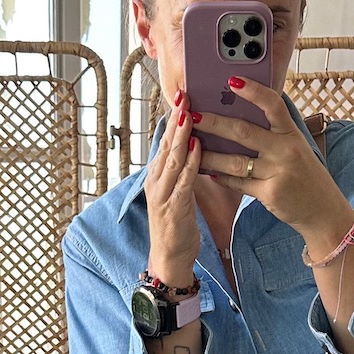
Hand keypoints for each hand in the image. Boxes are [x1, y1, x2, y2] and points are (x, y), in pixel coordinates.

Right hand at [145, 90, 201, 285]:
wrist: (170, 258)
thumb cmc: (178, 224)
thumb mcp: (179, 191)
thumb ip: (184, 169)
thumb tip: (194, 143)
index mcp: (158, 176)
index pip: (166, 141)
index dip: (173, 117)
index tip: (181, 95)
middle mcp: (156, 181)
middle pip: (166, 144)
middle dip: (175, 118)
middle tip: (183, 94)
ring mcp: (162, 195)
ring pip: (172, 159)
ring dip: (180, 135)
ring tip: (188, 113)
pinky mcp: (173, 209)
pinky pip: (183, 181)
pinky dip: (190, 163)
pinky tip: (197, 148)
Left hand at [195, 76, 353, 256]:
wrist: (323, 210)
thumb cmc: (305, 175)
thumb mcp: (297, 148)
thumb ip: (274, 133)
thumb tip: (241, 115)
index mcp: (292, 134)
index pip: (273, 105)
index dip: (253, 91)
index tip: (232, 80)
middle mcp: (286, 150)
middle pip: (243, 131)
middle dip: (214, 122)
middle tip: (192, 115)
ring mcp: (278, 173)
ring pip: (235, 161)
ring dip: (209, 154)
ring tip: (190, 147)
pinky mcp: (270, 193)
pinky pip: (239, 183)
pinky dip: (221, 177)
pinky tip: (207, 171)